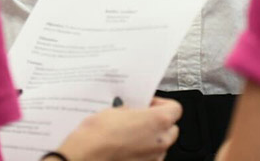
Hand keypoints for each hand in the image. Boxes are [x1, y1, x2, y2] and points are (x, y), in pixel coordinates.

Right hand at [55, 97, 181, 160]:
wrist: (85, 157)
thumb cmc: (98, 135)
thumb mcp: (116, 111)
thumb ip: (132, 111)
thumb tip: (133, 112)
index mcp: (159, 121)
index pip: (174, 108)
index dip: (161, 104)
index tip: (149, 104)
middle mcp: (161, 141)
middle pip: (171, 128)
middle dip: (158, 123)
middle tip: (140, 119)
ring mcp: (154, 158)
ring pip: (161, 145)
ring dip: (151, 139)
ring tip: (131, 135)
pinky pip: (150, 158)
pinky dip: (143, 153)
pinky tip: (126, 148)